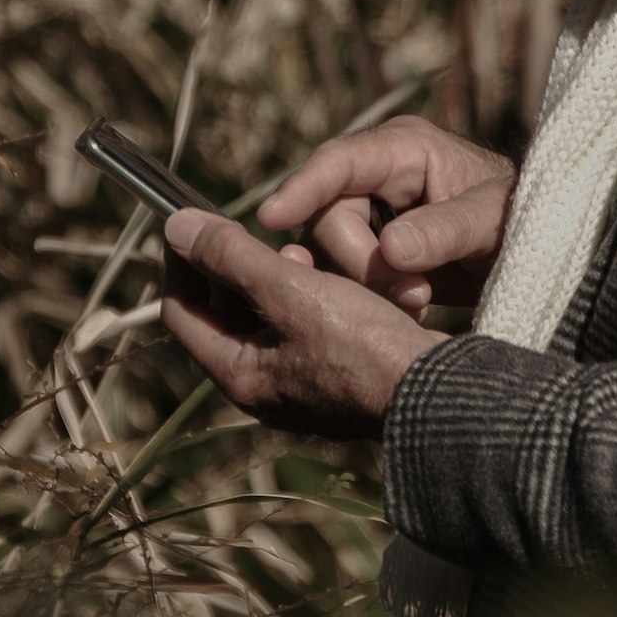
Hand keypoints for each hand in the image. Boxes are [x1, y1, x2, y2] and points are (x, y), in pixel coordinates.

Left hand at [158, 209, 441, 439]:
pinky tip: (335, 278)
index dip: (181, 263)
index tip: (192, 224)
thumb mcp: (292, 290)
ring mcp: (299, 388)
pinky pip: (304, 331)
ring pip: (267, 320)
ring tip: (301, 252)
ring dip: (275, 280)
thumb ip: (232, 257)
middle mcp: (263, 389)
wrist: (439, 393)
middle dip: (234, 269)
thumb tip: (177, 227)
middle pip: (224, 316)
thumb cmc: (365, 347)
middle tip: (254, 233)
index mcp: (240, 376)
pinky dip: (308, 299)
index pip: (182, 313)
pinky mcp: (335, 380)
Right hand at [260, 117, 516, 314]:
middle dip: (360, 262)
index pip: (338, 162)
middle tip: (415, 295)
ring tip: (418, 303)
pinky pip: (343, 275)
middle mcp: (376, 175)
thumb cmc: (524, 218)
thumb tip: (390, 249)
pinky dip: (369, 298)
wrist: (541, 249)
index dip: (302, 188)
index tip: (271, 217)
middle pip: (326, 216)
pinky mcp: (369, 250)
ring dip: (366, 286)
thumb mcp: (493, 221)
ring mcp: (369, 213)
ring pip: (328, 251)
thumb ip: (445, 230)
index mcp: (404, 148)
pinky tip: (408, 310)